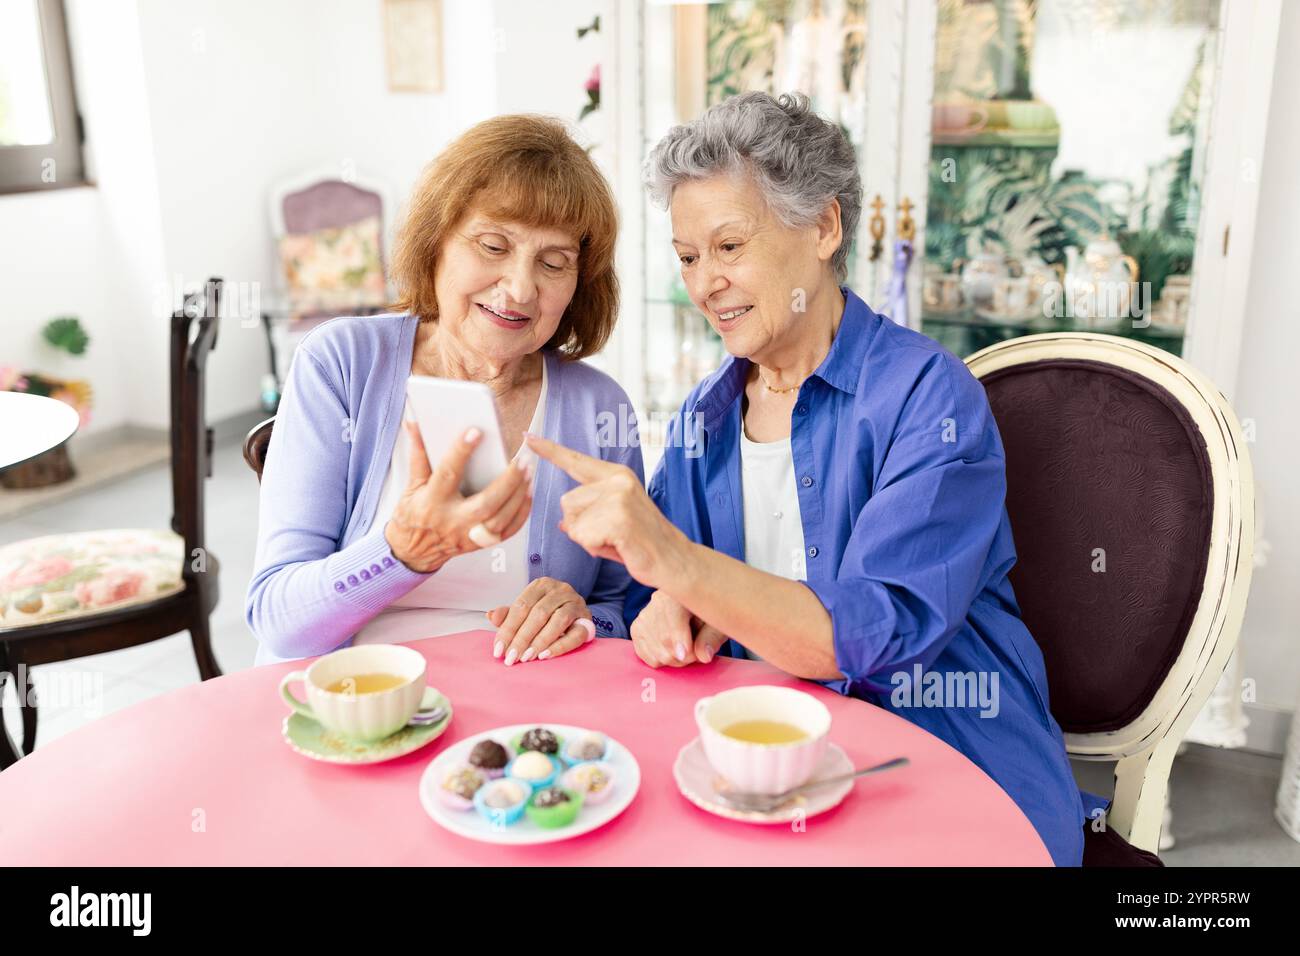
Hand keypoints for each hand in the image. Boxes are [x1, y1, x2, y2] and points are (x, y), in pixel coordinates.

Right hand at [385, 422, 532, 572]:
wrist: (412, 552)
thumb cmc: (412, 515)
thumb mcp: (411, 484)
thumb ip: (418, 454)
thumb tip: (415, 424)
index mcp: (432, 502)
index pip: (448, 473)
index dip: (461, 452)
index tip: (475, 431)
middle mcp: (452, 521)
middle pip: (485, 503)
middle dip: (507, 481)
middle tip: (522, 460)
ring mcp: (468, 536)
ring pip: (501, 518)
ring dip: (518, 495)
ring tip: (529, 472)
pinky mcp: (480, 545)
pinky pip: (507, 531)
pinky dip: (521, 512)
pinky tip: (528, 493)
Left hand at [486, 577, 594, 665]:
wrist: (575, 613)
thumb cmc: (546, 612)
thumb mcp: (526, 610)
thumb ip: (509, 614)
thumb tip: (491, 616)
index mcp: (541, 585)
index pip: (521, 606)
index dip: (508, 629)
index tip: (498, 650)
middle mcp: (560, 590)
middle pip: (538, 614)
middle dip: (522, 638)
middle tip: (511, 658)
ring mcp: (576, 603)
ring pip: (558, 621)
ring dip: (540, 641)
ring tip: (526, 658)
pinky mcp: (587, 619)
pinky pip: (575, 634)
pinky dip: (560, 645)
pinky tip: (545, 656)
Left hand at [523, 433, 691, 590]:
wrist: (674, 560)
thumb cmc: (641, 542)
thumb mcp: (611, 521)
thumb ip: (587, 515)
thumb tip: (564, 522)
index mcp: (616, 475)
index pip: (575, 460)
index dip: (549, 450)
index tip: (528, 437)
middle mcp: (616, 481)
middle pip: (566, 502)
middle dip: (580, 525)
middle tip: (611, 535)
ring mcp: (618, 498)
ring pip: (573, 521)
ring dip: (588, 539)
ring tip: (615, 540)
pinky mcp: (619, 518)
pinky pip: (583, 537)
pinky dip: (595, 548)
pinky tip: (618, 547)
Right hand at [629, 591, 729, 667]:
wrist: (695, 608)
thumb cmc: (709, 615)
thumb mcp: (718, 622)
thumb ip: (712, 638)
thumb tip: (703, 655)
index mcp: (679, 592)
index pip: (674, 617)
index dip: (680, 640)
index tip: (687, 655)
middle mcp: (656, 600)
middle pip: (664, 638)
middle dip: (683, 656)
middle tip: (697, 655)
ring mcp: (644, 615)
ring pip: (654, 650)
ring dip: (673, 659)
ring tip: (686, 651)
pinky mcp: (636, 629)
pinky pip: (644, 654)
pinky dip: (659, 660)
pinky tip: (672, 651)